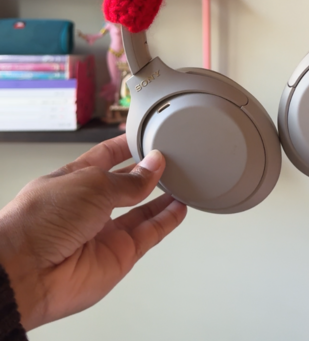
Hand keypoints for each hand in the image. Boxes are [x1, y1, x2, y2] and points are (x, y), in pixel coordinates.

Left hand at [0, 135, 186, 331]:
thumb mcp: (91, 183)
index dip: (127, 145)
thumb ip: (129, 179)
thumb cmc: (40, 221)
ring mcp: (104, 232)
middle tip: (171, 159)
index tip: (147, 136)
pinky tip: (179, 207)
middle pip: (126, 185)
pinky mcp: (118, 255)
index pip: (107, 156)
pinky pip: (149, 234)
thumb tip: (153, 166)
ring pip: (141, 210)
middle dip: (148, 171)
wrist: (26, 272)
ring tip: (182, 179)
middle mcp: (89, 206)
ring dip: (162, 195)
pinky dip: (167, 220)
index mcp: (75, 179)